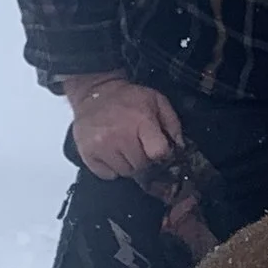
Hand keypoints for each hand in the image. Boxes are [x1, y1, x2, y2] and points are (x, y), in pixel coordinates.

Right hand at [61, 73, 183, 179]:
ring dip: (128, 164)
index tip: (158, 149)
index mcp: (141, 121)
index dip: (161, 153)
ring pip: (125, 172)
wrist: (95, 92)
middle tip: (139, 146)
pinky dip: (112, 168)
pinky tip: (112, 153)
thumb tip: (180, 147)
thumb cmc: (128, 98)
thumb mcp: (157, 101)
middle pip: (142, 166)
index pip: (158, 152)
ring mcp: (101, 146)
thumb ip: (172, 124)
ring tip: (125, 148)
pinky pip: (107, 175)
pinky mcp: (87, 153)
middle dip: (144, 159)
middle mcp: (120, 135)